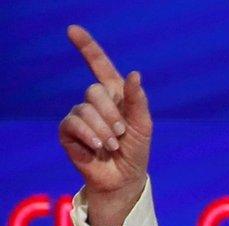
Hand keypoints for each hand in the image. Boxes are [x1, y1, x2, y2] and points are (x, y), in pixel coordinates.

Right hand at [58, 25, 152, 225]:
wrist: (125, 177)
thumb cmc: (136, 150)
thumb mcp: (143, 125)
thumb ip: (137, 100)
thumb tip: (134, 74)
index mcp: (115, 95)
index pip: (99, 66)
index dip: (87, 47)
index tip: (72, 30)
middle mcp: (96, 102)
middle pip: (94, 90)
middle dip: (112, 114)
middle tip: (122, 134)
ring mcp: (80, 116)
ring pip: (85, 108)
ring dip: (104, 129)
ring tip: (112, 145)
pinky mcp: (68, 132)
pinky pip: (73, 123)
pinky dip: (89, 135)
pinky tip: (98, 147)